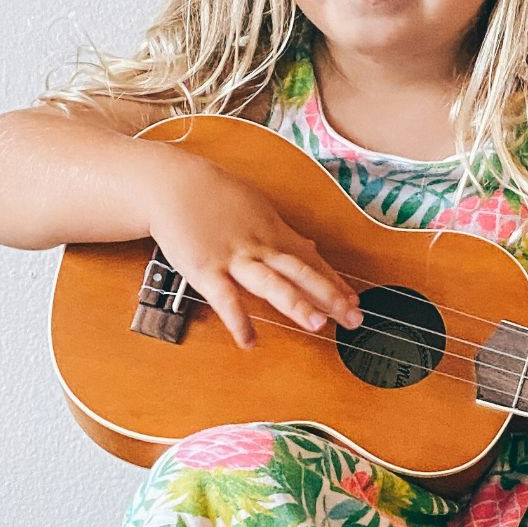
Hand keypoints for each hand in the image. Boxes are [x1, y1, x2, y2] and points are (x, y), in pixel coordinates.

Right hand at [146, 154, 361, 347]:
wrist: (173, 185)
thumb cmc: (212, 193)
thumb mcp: (255, 207)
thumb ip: (281, 231)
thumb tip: (307, 244)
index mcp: (273, 231)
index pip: (311, 260)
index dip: (334, 282)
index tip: (354, 301)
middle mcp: (260, 245)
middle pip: (301, 272)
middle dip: (329, 296)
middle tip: (353, 317)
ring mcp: (234, 258)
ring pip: (271, 283)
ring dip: (296, 303)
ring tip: (317, 325)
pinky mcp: (207, 269)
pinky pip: (226, 299)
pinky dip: (238, 322)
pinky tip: (249, 342)